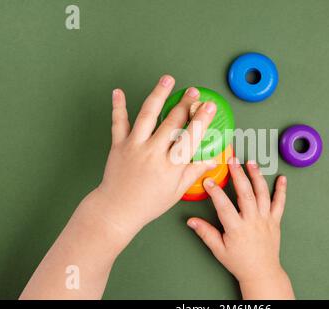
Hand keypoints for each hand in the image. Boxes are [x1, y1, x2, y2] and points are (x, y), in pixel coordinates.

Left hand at [91, 75, 216, 237]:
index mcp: (170, 166)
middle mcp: (153, 152)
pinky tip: (118, 92)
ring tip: (167, 80)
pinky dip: (118, 107)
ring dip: (158, 95)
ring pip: (147, 115)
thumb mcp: (176, 191)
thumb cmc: (148, 203)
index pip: (190, 138)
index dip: (201, 120)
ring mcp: (134, 146)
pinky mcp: (118, 145)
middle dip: (185, 104)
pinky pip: (118, 123)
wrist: (117, 210)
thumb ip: (193, 173)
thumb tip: (212, 161)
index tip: (209, 106)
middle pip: (172, 122)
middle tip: (193, 91)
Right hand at [187, 158, 294, 298]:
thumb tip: (191, 221)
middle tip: (232, 161)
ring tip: (251, 163)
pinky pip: (279, 203)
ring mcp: (265, 220)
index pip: (224, 206)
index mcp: (237, 229)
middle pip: (246, 194)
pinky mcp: (275, 221)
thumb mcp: (218, 250)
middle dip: (238, 175)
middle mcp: (252, 221)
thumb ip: (206, 233)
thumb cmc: (239, 262)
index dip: (216, 192)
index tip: (208, 180)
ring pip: (262, 194)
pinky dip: (281, 190)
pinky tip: (282, 178)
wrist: (261, 272)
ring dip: (257, 176)